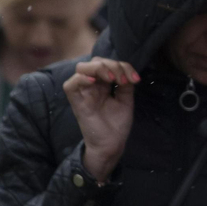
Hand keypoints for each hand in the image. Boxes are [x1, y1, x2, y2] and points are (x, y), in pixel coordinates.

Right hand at [62, 57, 139, 183]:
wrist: (112, 144)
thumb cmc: (117, 124)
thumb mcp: (125, 100)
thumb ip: (125, 85)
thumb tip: (127, 72)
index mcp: (103, 84)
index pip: (108, 64)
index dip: (123, 66)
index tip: (135, 79)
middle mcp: (92, 85)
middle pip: (95, 61)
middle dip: (112, 65)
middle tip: (123, 80)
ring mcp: (83, 92)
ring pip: (81, 68)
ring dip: (99, 68)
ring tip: (112, 79)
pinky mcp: (76, 102)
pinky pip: (70, 85)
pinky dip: (81, 79)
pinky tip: (95, 82)